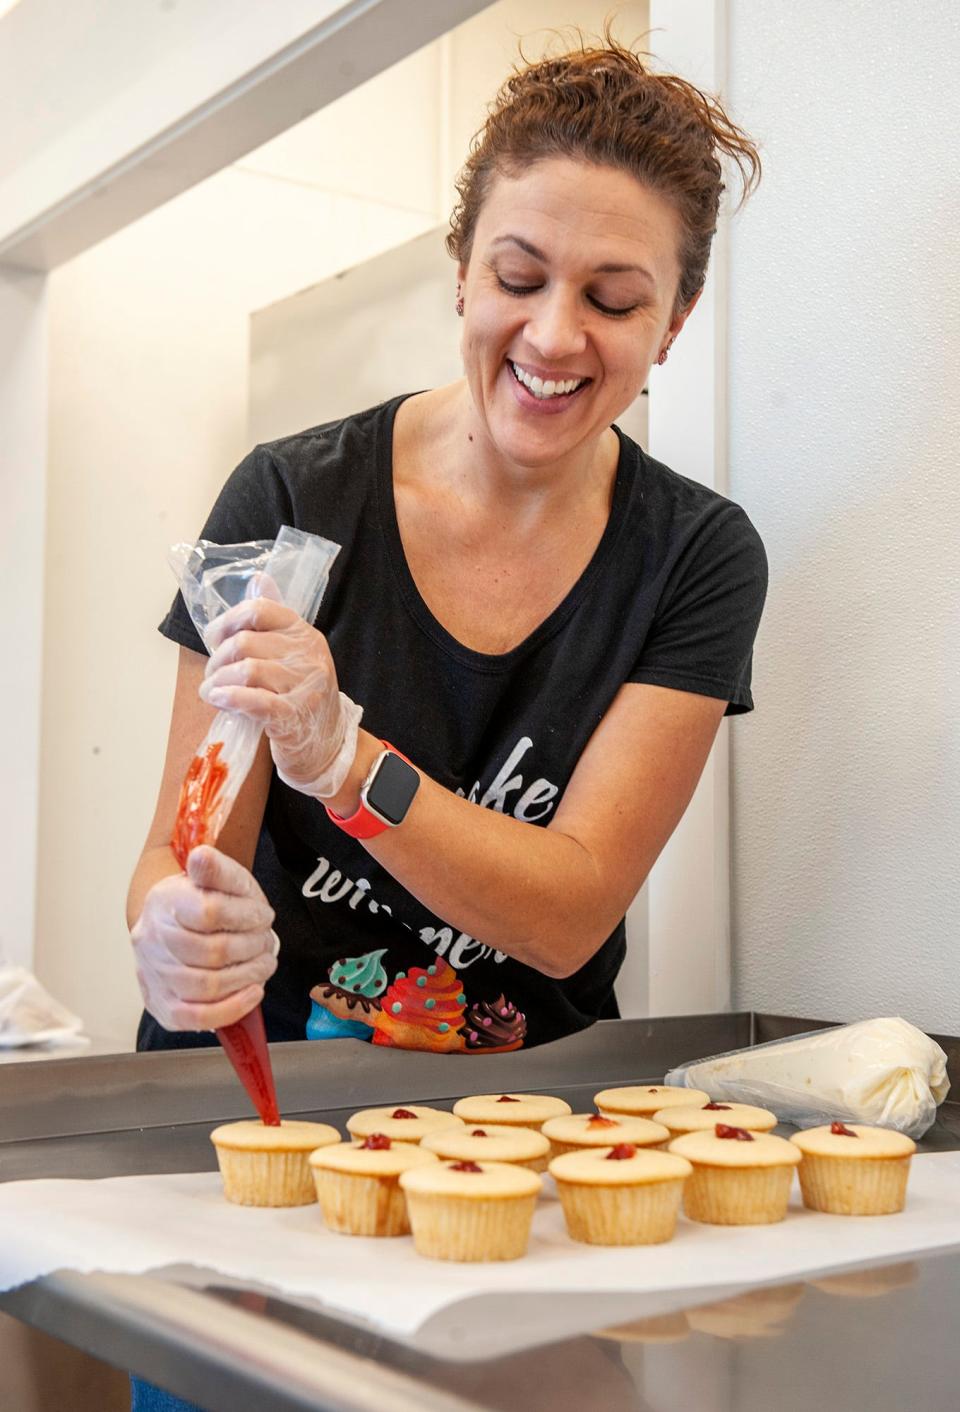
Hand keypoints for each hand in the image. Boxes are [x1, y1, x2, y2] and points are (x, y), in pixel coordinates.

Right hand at [131, 846, 277, 1030]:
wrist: (181, 925)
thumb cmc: (207, 902)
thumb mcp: (220, 876)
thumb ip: (216, 868)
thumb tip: (201, 857)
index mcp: (166, 901)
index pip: (210, 912)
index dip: (247, 916)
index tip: (262, 915)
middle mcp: (152, 939)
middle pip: (213, 952)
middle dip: (252, 948)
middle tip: (266, 943)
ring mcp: (153, 974)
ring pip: (206, 986)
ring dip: (247, 976)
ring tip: (263, 964)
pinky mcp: (162, 1005)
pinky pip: (194, 1018)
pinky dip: (230, 1009)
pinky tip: (252, 993)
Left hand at [198, 597, 359, 796]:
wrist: (328, 746)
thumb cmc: (301, 698)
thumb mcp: (293, 654)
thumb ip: (273, 620)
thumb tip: (258, 578)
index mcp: (305, 634)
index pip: (260, 610)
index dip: (227, 621)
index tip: (214, 639)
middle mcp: (309, 656)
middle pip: (245, 642)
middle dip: (217, 659)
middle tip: (211, 676)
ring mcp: (305, 687)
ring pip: (247, 670)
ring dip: (218, 682)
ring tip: (211, 692)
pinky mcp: (295, 717)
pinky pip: (255, 700)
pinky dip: (230, 698)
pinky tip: (219, 700)